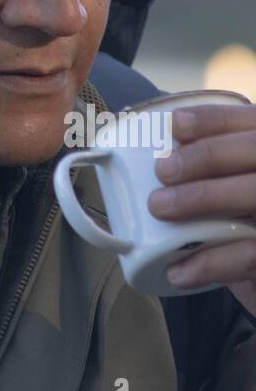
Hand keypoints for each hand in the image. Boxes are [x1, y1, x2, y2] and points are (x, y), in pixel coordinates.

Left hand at [148, 102, 255, 314]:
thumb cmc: (242, 227)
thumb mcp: (233, 187)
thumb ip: (211, 171)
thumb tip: (144, 153)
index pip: (247, 121)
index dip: (213, 119)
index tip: (175, 124)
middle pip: (252, 150)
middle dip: (204, 155)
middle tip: (162, 171)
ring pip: (252, 193)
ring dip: (201, 197)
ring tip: (158, 208)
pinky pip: (248, 256)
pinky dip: (209, 263)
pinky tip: (177, 271)